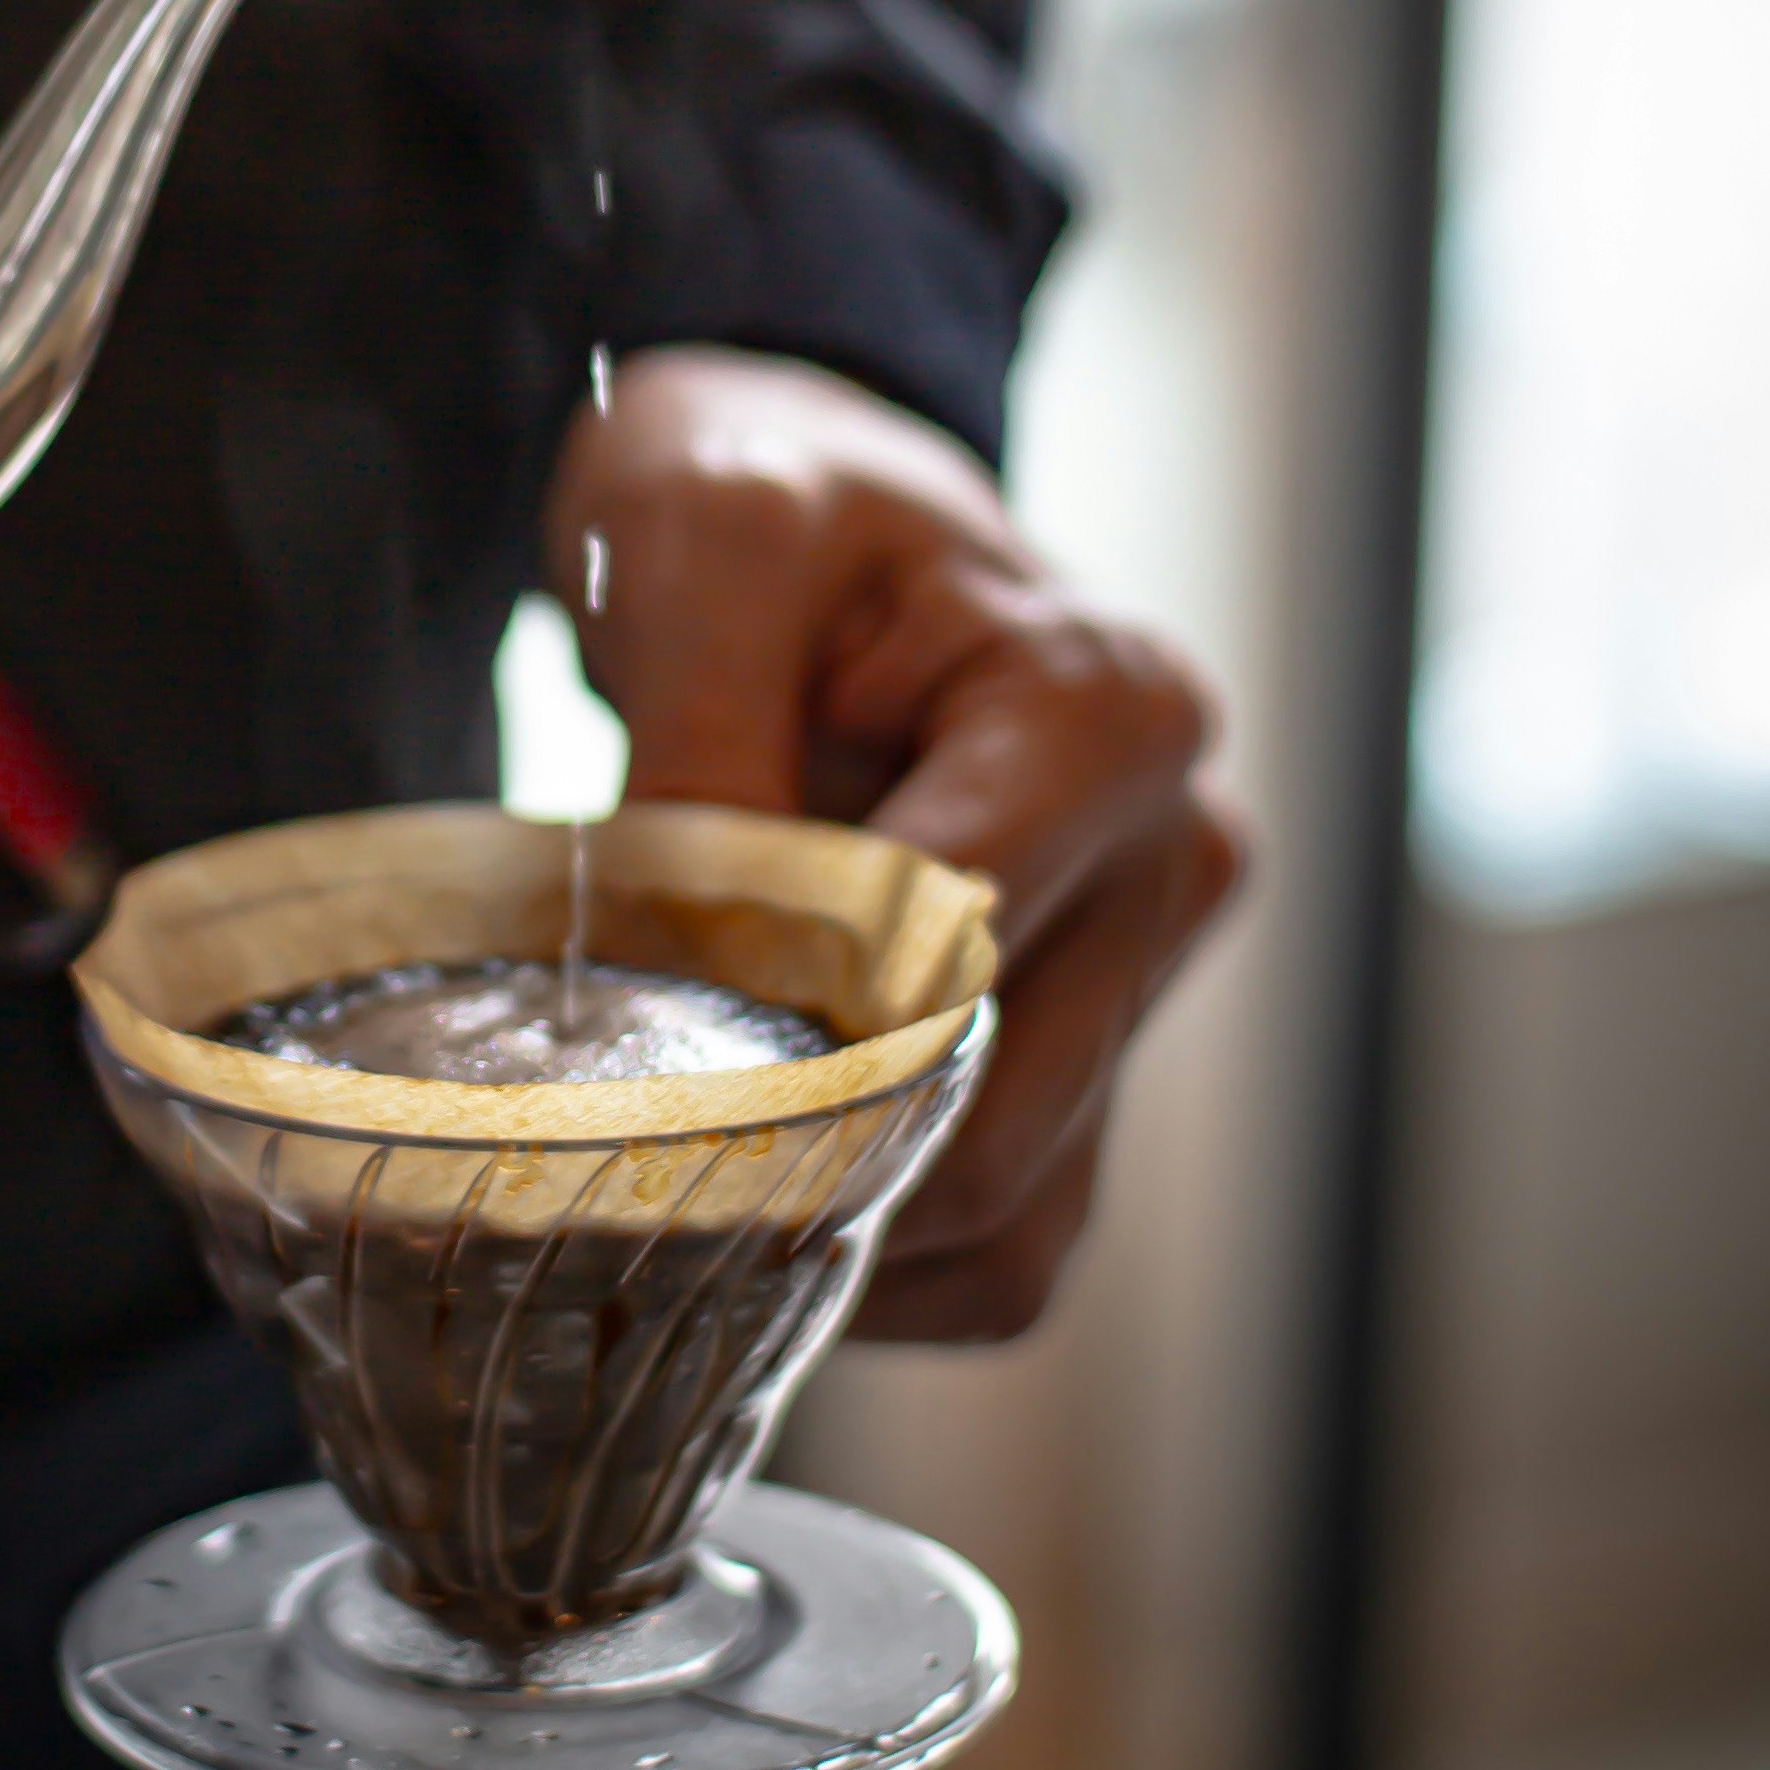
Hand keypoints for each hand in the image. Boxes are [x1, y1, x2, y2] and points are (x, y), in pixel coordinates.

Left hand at [546, 345, 1244, 1344]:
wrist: (809, 533)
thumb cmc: (767, 508)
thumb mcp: (705, 539)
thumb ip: (705, 732)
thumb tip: (695, 956)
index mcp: (1110, 716)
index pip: (947, 952)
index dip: (768, 1024)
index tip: (612, 1035)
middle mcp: (1171, 860)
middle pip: (989, 1122)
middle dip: (785, 1150)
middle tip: (598, 1133)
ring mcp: (1148, 982)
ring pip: (1001, 1218)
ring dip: (822, 1229)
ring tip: (661, 1156)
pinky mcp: (1099, 1076)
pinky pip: (1001, 1257)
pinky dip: (871, 1261)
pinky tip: (749, 1181)